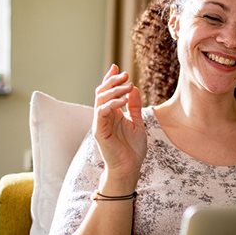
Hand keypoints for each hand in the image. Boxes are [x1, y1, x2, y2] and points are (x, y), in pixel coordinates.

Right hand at [93, 64, 146, 192]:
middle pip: (102, 92)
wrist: (129, 168)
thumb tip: (133, 88)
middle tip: (125, 74)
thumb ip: (133, 106)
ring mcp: (100, 123)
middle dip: (113, 81)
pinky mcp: (98, 131)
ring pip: (100, 100)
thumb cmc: (133, 148)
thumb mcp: (137, 122)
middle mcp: (104, 116)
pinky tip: (124, 100)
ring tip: (128, 85)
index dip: (110, 79)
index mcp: (112, 113)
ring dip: (114, 90)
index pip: (108, 92)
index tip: (117, 67)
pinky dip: (112, 104)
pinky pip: (101, 112)